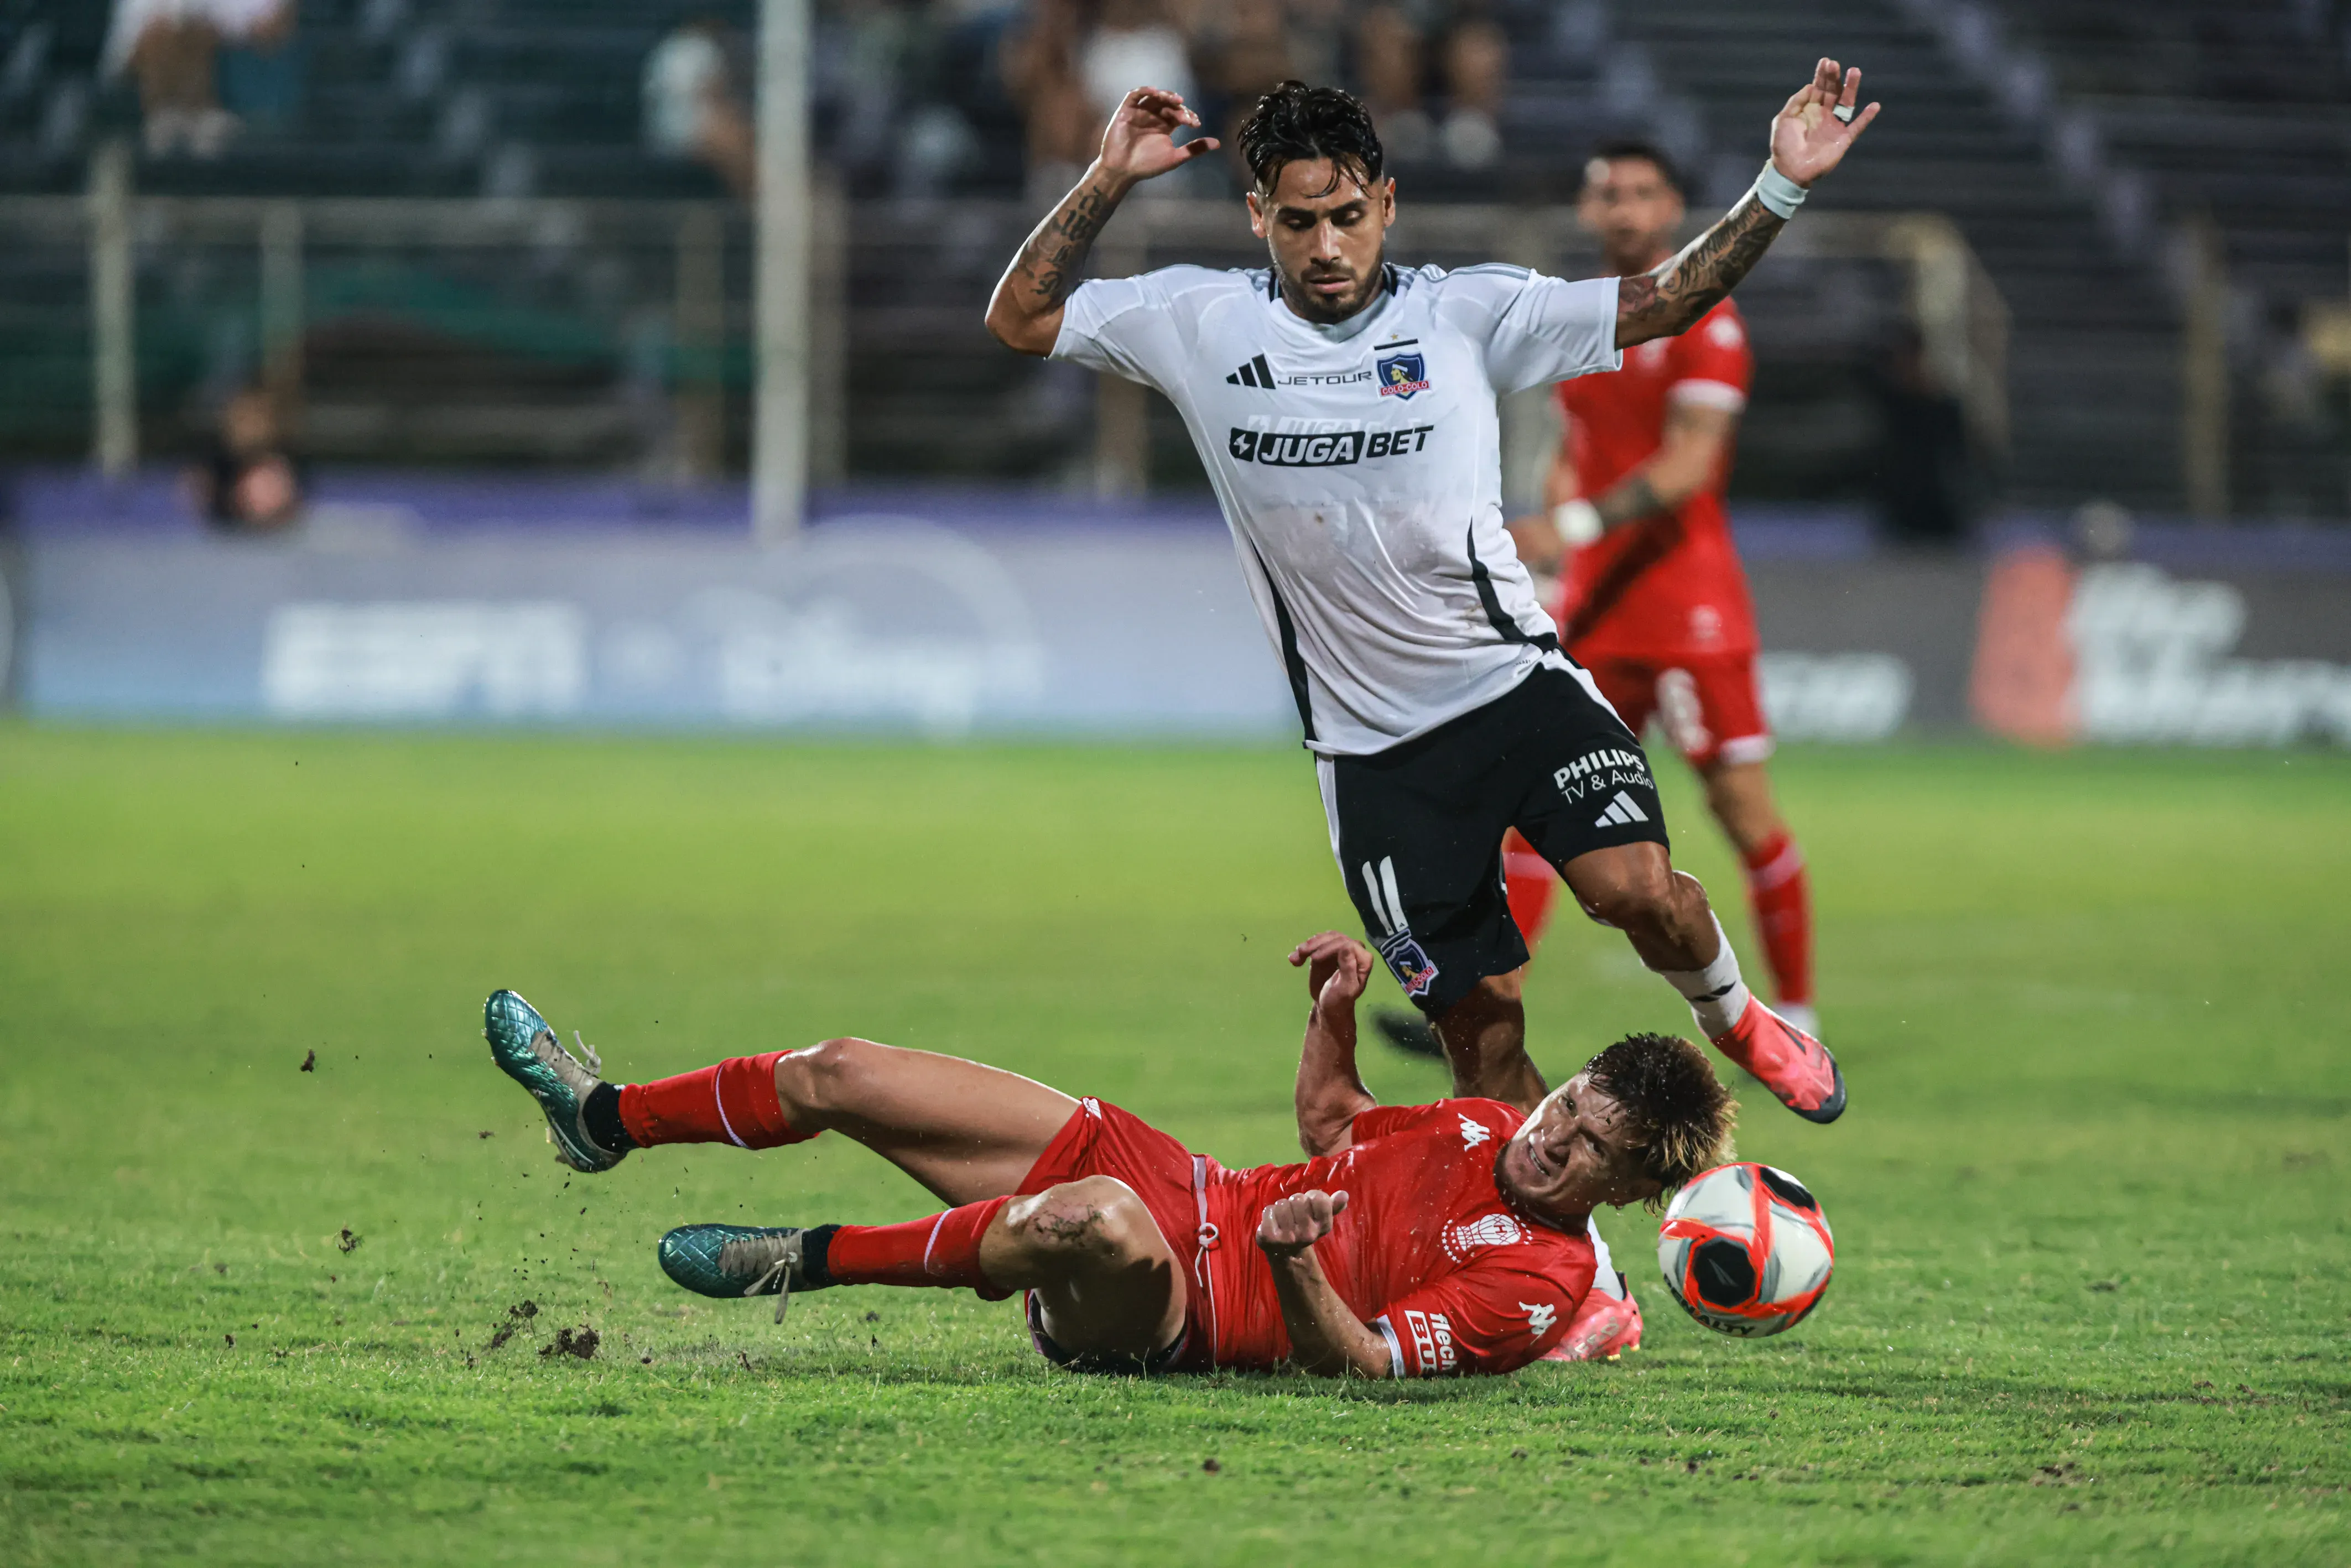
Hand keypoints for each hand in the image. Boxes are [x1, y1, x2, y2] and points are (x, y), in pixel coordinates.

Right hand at [1097, 87, 1219, 187]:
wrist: (1122, 170)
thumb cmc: (1147, 165)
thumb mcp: (1174, 157)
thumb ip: (1194, 149)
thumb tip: (1218, 143)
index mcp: (1165, 126)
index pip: (1179, 114)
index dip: (1188, 116)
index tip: (1195, 123)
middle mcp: (1153, 116)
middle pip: (1168, 103)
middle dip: (1179, 107)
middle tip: (1186, 115)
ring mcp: (1140, 112)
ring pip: (1154, 96)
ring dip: (1165, 95)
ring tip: (1175, 100)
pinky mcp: (1126, 110)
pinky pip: (1135, 95)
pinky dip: (1145, 91)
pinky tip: (1155, 92)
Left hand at [1256, 1189, 1348, 1258]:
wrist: (1284, 1252)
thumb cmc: (1303, 1227)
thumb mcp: (1319, 1217)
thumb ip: (1332, 1205)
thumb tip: (1344, 1195)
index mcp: (1322, 1227)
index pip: (1320, 1199)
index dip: (1312, 1196)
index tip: (1310, 1205)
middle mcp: (1307, 1235)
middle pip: (1298, 1198)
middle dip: (1294, 1202)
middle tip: (1293, 1213)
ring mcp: (1288, 1238)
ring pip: (1282, 1204)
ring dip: (1280, 1207)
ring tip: (1282, 1218)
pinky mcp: (1269, 1238)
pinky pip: (1268, 1211)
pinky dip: (1268, 1213)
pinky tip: (1272, 1223)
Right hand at [1288, 931, 1373, 1008]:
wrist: (1328, 1007)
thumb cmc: (1340, 1001)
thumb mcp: (1345, 988)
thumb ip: (1348, 968)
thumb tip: (1347, 946)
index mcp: (1363, 959)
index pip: (1346, 944)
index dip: (1330, 947)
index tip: (1314, 958)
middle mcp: (1354, 951)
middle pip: (1334, 937)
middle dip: (1316, 944)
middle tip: (1301, 953)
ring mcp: (1340, 949)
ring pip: (1324, 938)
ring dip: (1308, 945)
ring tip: (1295, 957)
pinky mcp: (1327, 951)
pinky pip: (1316, 943)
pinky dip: (1304, 949)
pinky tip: (1294, 959)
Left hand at [1769, 58, 1878, 186]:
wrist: (1789, 170)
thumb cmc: (1783, 146)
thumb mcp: (1783, 119)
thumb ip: (1796, 101)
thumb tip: (1810, 86)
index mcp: (1809, 109)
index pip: (1819, 88)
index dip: (1822, 75)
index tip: (1826, 61)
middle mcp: (1824, 115)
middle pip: (1833, 92)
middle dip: (1834, 78)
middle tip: (1835, 65)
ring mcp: (1834, 126)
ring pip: (1846, 103)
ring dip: (1851, 88)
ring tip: (1855, 72)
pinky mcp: (1842, 139)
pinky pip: (1857, 127)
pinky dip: (1866, 118)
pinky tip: (1874, 106)